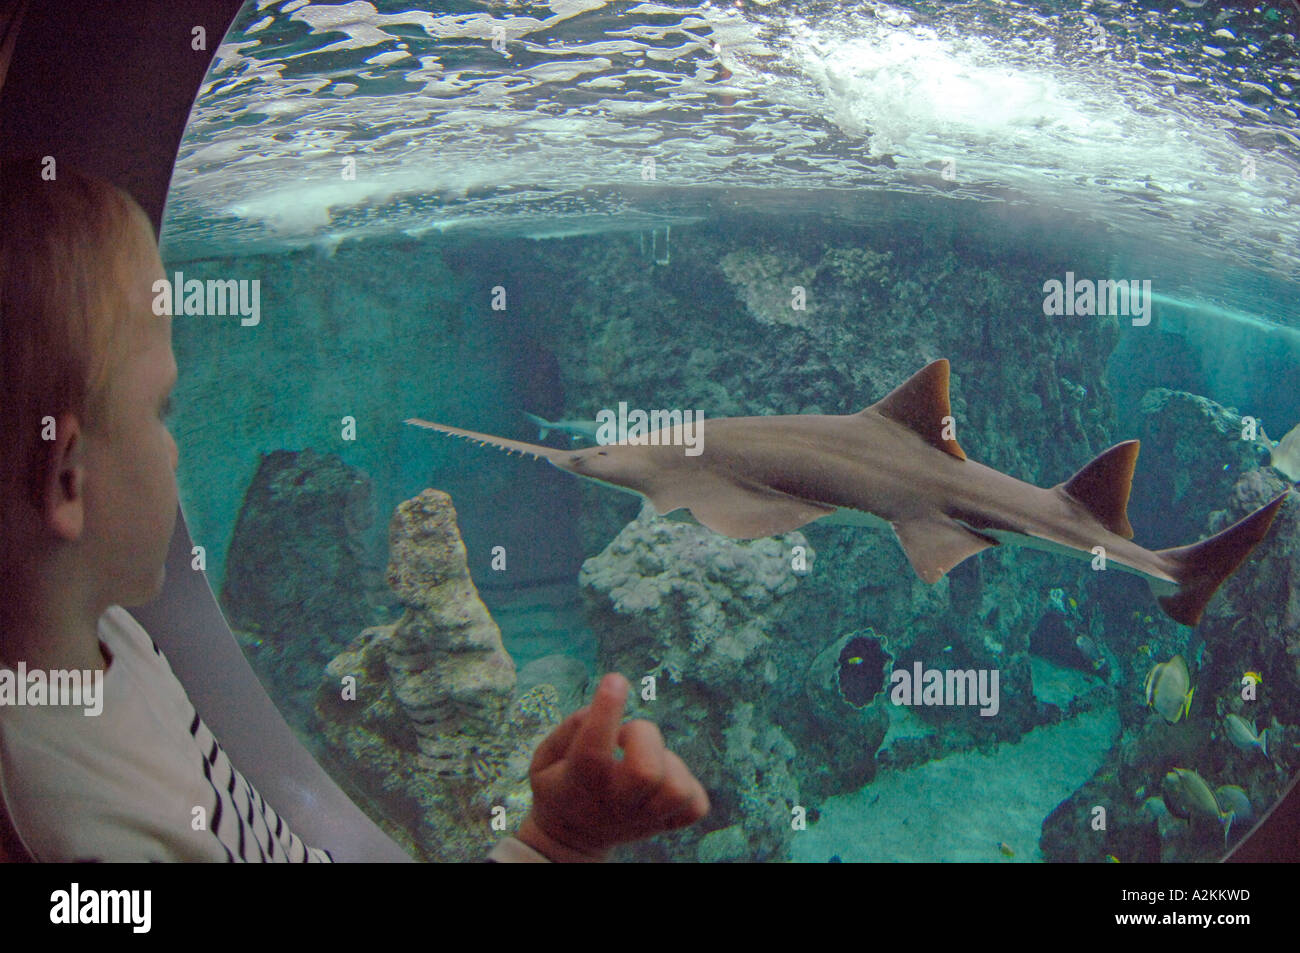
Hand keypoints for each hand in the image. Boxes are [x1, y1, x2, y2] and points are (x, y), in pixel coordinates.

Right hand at [516, 673, 708, 861]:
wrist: (571, 838)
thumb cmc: (561, 784)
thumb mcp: (544, 758)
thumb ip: (570, 728)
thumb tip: (604, 707)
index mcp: (580, 783)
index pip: (593, 749)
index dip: (607, 710)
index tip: (615, 680)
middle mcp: (615, 803)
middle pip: (646, 772)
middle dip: (641, 736)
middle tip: (625, 737)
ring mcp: (645, 818)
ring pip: (677, 788)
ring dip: (666, 763)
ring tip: (645, 761)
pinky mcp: (668, 825)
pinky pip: (696, 804)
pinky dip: (686, 786)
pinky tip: (663, 780)